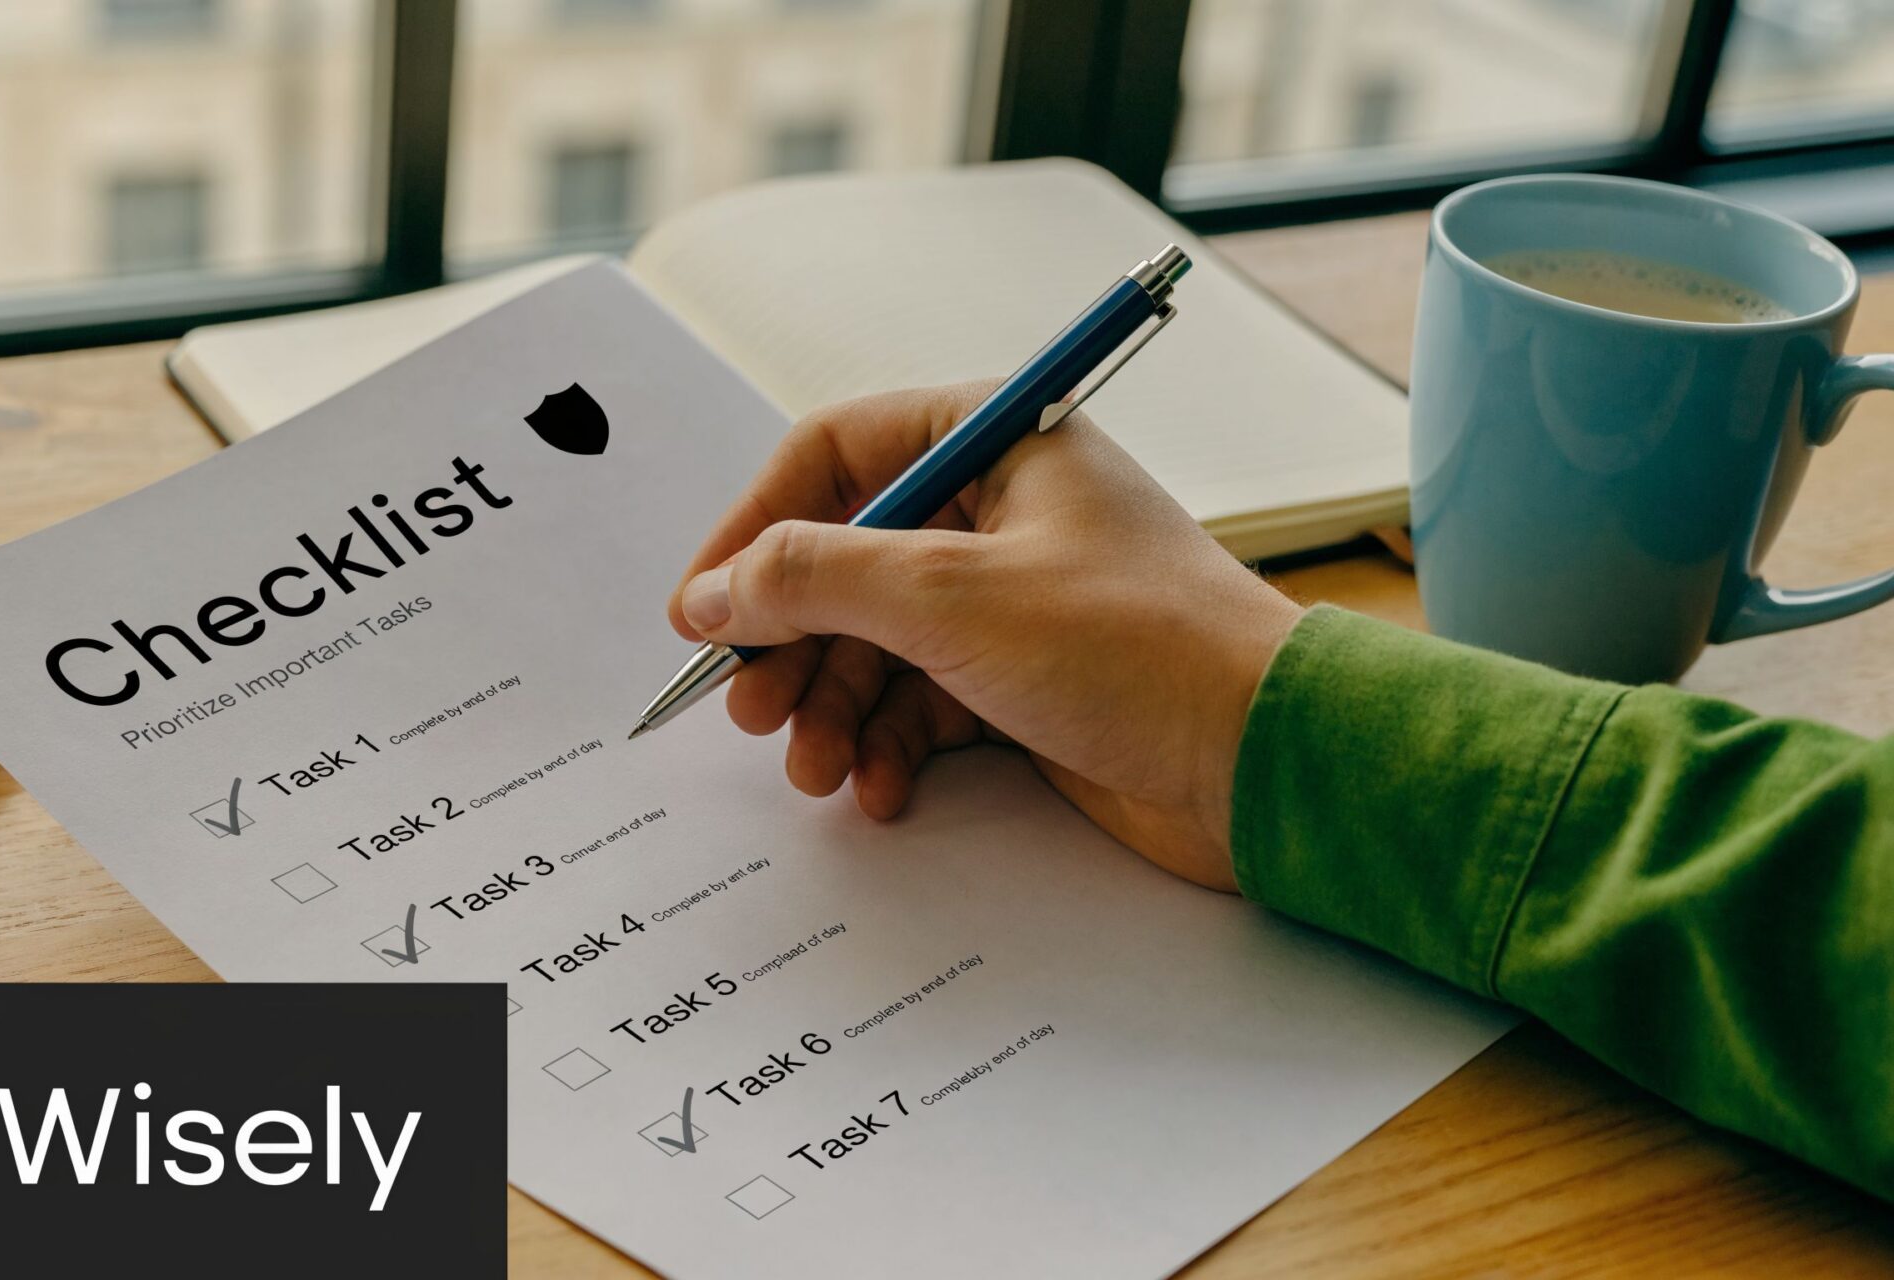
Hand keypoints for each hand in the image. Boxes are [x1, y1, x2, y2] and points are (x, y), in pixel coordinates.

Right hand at [665, 381, 1303, 891]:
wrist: (1265, 762)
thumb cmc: (1140, 649)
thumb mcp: (949, 599)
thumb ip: (812, 581)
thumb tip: (708, 592)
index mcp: (993, 439)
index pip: (831, 455)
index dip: (753, 530)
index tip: (701, 608)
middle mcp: (999, 508)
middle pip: (842, 560)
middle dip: (790, 643)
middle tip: (752, 710)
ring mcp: (1012, 597)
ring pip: (874, 642)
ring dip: (831, 709)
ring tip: (816, 769)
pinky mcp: (1026, 679)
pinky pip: (920, 702)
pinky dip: (888, 746)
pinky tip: (881, 790)